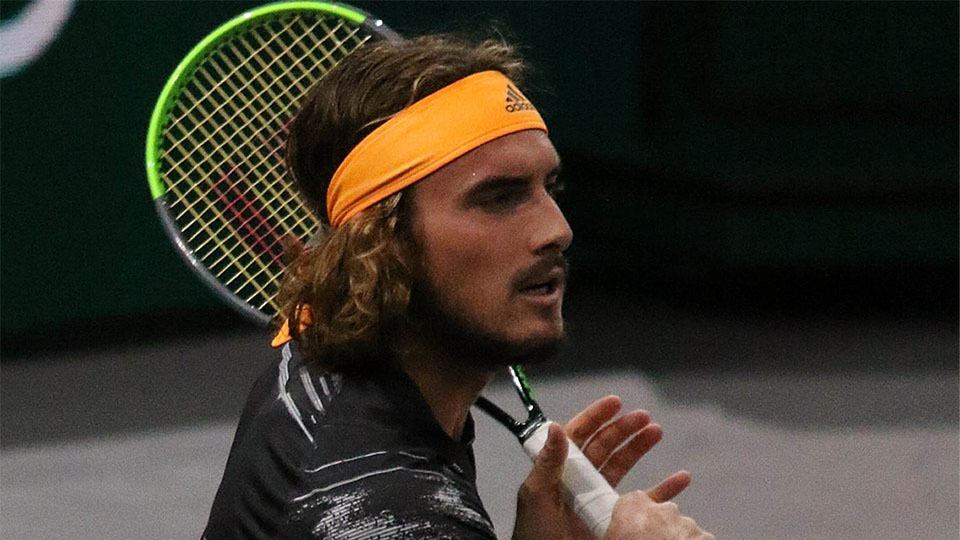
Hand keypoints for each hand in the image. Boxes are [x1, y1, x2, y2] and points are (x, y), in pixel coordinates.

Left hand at [511, 396, 695, 539]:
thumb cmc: (535, 534)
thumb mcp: (537, 497)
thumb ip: (548, 464)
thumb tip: (555, 426)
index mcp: (559, 472)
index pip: (578, 437)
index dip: (595, 418)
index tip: (615, 402)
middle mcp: (581, 483)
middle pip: (605, 447)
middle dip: (623, 429)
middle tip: (644, 417)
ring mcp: (600, 502)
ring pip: (624, 467)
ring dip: (640, 448)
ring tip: (657, 431)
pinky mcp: (617, 522)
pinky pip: (645, 503)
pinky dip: (664, 491)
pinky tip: (681, 478)